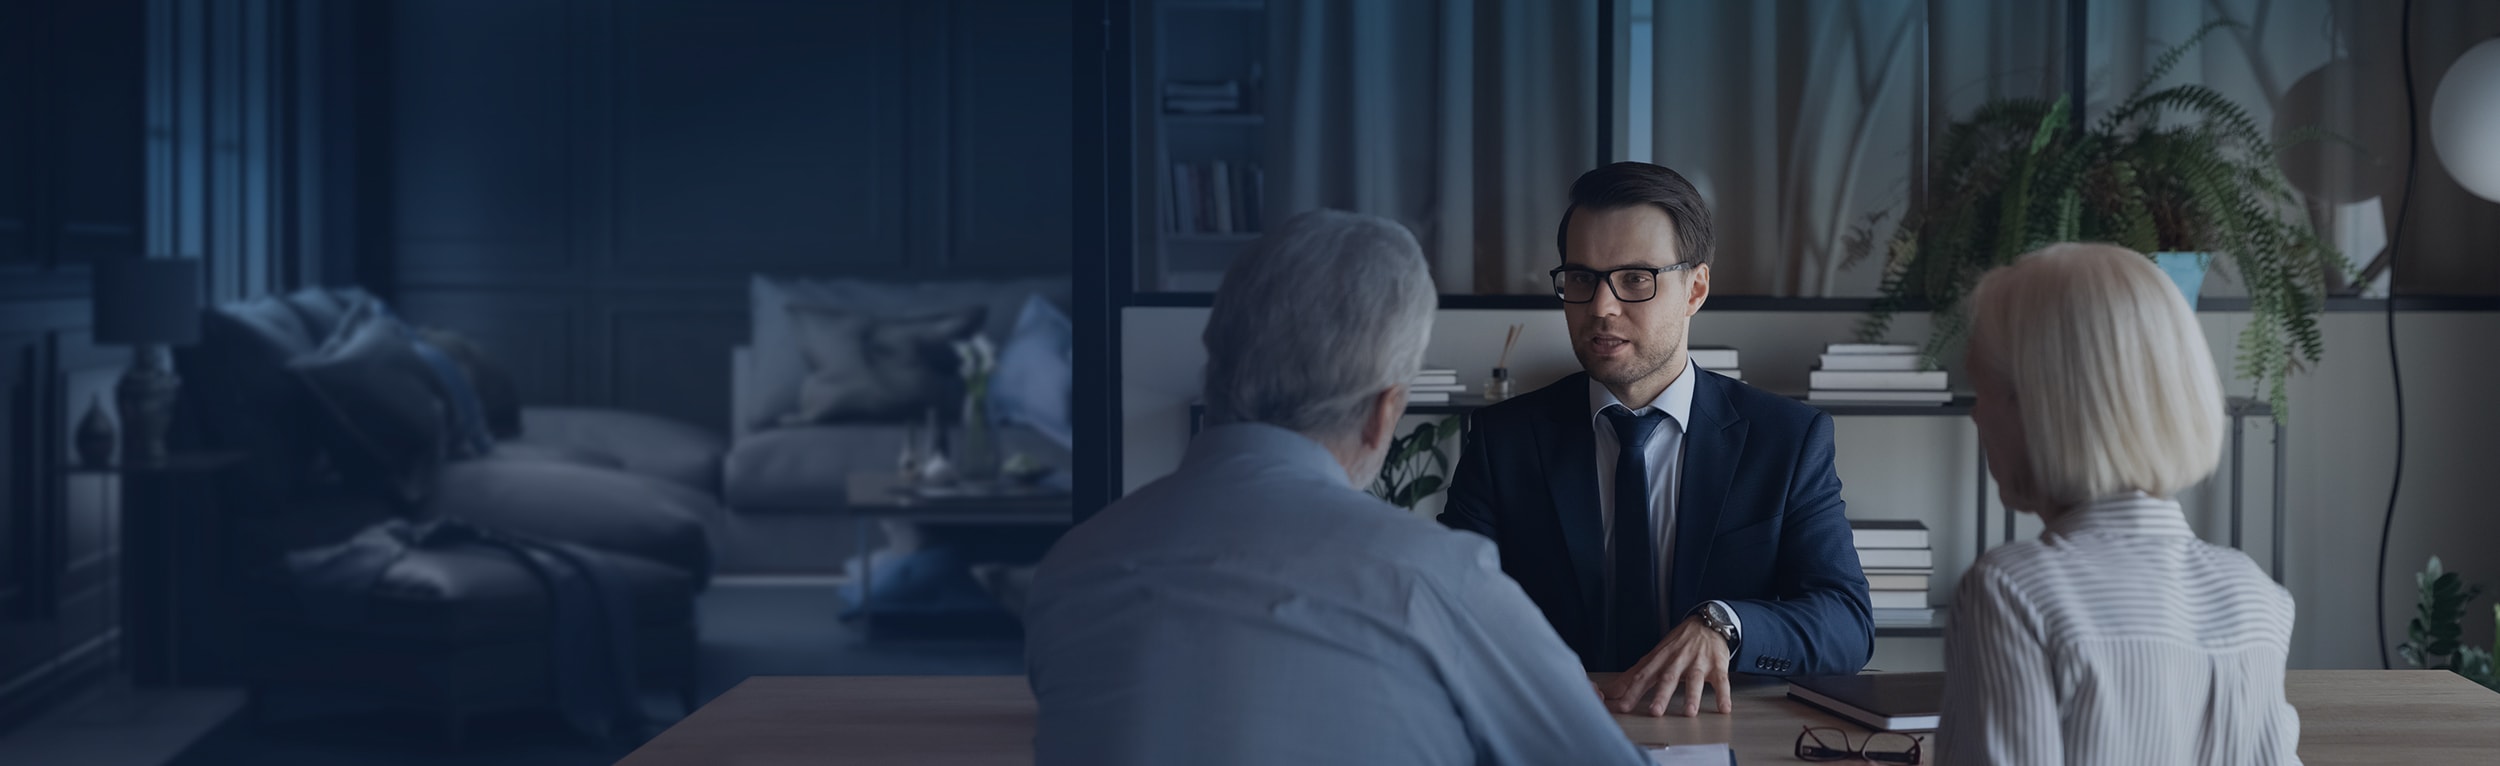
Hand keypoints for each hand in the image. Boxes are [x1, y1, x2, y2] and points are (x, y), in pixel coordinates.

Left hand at [1599, 615, 1732, 716]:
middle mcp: (1677, 660)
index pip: (1643, 676)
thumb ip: (1633, 675)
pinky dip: (1723, 694)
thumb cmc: (1677, 644)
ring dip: (1692, 696)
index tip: (1622, 707)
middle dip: (1661, 695)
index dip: (1632, 691)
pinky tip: (1724, 708)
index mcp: (1660, 659)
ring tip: (1690, 712)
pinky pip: (1721, 681)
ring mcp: (1698, 663)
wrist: (1707, 623)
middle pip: (1668, 678)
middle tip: (1655, 712)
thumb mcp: (1654, 656)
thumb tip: (1609, 692)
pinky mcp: (1717, 666)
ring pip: (1694, 679)